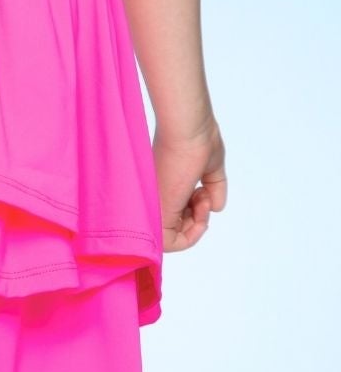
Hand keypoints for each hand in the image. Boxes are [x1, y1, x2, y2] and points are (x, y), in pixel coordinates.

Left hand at [152, 115, 227, 252]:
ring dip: (197, 226)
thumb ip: (214, 188)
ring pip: (172, 240)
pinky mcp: (158, 210)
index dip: (194, 216)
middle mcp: (154, 198)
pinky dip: (193, 233)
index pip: (172, 218)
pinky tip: (202, 205)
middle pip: (173, 230)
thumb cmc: (198, 141)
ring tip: (203, 197)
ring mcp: (155, 205)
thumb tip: (217, 208)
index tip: (205, 195)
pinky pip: (171, 243)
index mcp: (161, 188)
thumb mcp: (210, 170)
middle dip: (197, 221)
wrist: (188, 128)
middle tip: (205, 197)